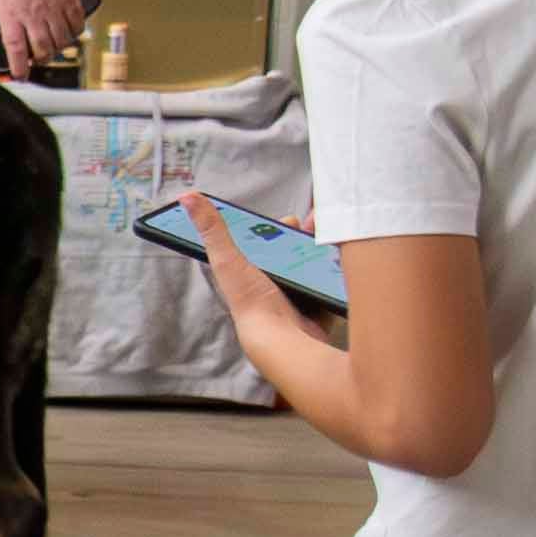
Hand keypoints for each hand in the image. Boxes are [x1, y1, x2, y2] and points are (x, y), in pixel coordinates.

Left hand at [0, 0, 87, 79]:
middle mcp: (34, 14)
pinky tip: (70, 33)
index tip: (20, 76)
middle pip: (42, 49)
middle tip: (38, 61)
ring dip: (58, 48)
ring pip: (62, 39)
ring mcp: (54, 7)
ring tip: (52, 47)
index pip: (15, 49)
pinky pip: (77, 23)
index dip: (19, 67)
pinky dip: (75, 32)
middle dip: (41, 60)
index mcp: (12, 14)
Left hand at [185, 197, 335, 356]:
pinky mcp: (319, 307)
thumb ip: (212, 229)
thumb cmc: (251, 302)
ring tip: (338, 234)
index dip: (278, 229)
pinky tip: (349, 258)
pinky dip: (340, 269)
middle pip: (293, 252)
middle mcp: (272, 285)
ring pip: (315, 264)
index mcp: (249, 273)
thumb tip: (186, 197)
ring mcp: (297, 297)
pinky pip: (332, 281)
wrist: (283, 339)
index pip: (264, 244)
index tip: (292, 218)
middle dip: (308, 235)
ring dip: (326, 249)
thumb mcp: (229, 259)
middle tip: (319, 224)